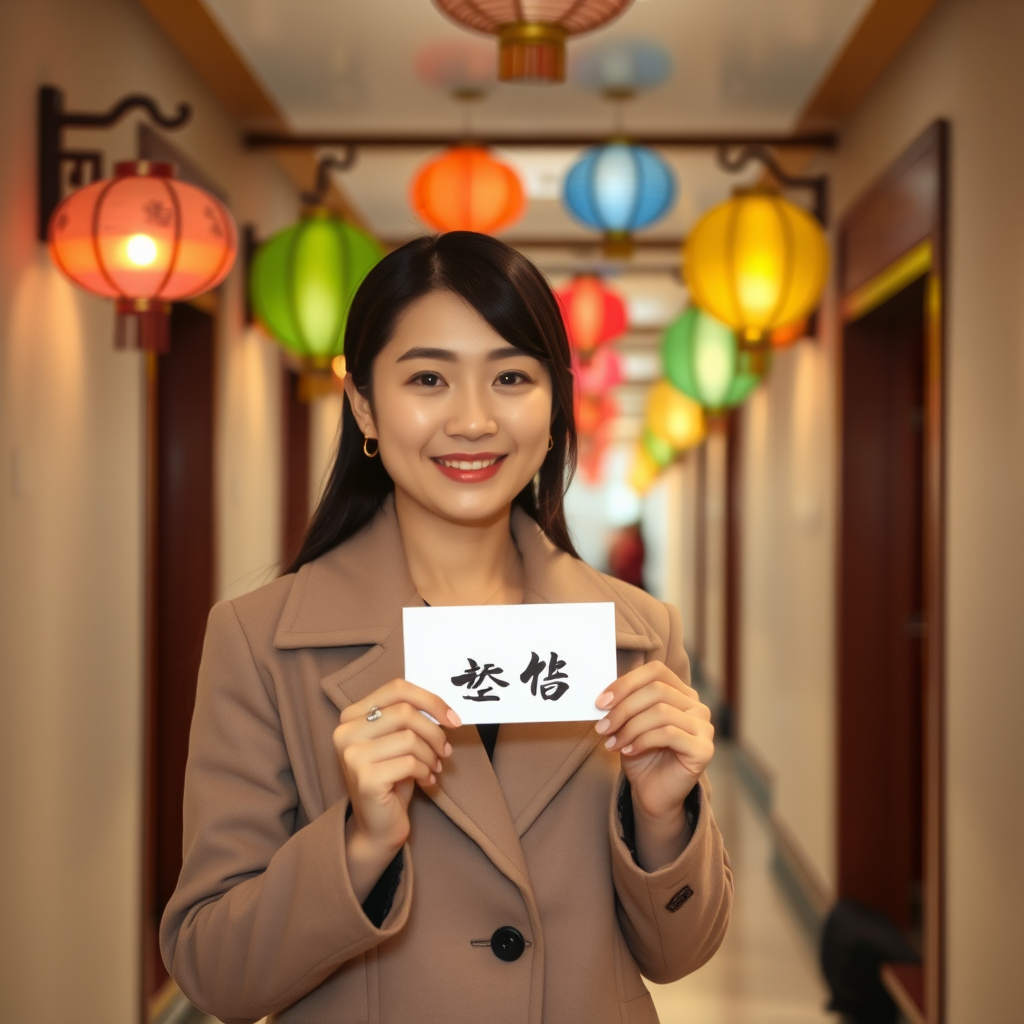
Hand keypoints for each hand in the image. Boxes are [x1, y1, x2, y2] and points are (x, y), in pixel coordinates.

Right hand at [334, 679, 460, 901]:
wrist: (377, 826)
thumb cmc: (392, 778)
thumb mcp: (398, 740)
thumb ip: (410, 717)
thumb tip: (444, 705)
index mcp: (352, 715)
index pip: (396, 689)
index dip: (430, 699)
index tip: (453, 717)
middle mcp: (345, 732)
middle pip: (405, 712)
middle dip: (435, 731)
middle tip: (445, 750)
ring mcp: (352, 755)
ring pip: (409, 737)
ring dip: (431, 754)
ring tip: (434, 766)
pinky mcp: (364, 778)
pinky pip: (409, 762)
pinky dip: (425, 770)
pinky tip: (426, 780)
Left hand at [595, 661, 713, 868]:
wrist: (653, 793)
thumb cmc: (641, 754)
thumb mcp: (628, 723)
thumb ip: (623, 703)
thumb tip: (604, 693)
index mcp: (681, 693)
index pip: (655, 671)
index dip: (626, 683)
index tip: (600, 701)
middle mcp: (696, 706)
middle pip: (656, 690)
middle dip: (623, 708)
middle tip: (602, 726)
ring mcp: (704, 727)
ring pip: (661, 712)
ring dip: (629, 727)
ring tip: (611, 742)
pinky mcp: (703, 749)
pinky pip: (668, 734)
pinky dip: (642, 740)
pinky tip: (628, 750)